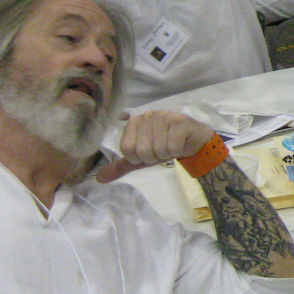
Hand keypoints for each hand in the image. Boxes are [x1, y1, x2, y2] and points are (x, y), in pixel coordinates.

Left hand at [96, 110, 215, 182]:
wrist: (193, 141)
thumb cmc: (166, 146)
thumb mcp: (142, 158)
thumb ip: (122, 165)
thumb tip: (99, 179)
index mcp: (134, 121)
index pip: (127, 149)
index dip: (138, 158)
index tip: (149, 153)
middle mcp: (147, 115)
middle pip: (142, 150)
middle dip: (153, 157)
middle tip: (162, 151)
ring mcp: (164, 116)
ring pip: (157, 149)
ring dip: (166, 155)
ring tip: (171, 147)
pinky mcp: (180, 121)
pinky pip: (172, 147)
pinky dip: (177, 151)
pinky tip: (180, 144)